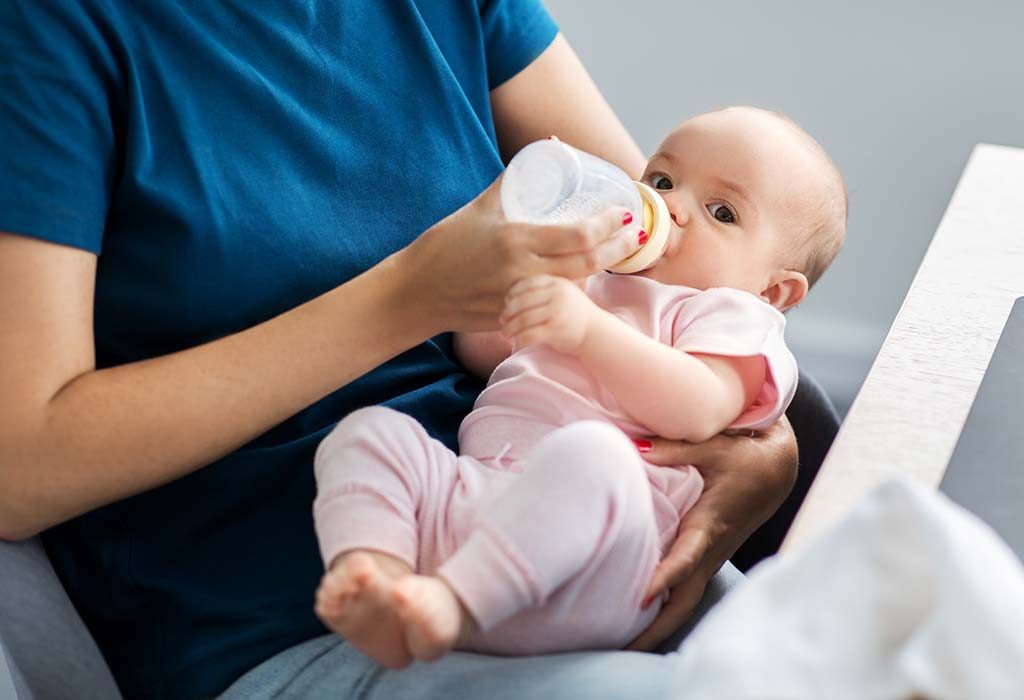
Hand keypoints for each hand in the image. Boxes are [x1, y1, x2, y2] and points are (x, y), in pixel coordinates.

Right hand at [392, 175, 640, 333]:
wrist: (416, 292)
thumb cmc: (444, 245)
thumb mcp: (478, 208)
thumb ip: (511, 181)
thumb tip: (543, 148)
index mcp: (515, 241)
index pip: (577, 236)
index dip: (607, 226)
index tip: (623, 213)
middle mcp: (522, 271)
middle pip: (587, 264)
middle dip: (618, 249)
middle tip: (635, 233)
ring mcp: (520, 297)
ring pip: (575, 285)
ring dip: (598, 269)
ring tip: (616, 251)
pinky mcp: (515, 315)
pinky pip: (552, 300)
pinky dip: (571, 287)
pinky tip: (584, 276)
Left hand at [499, 275, 597, 353]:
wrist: (597, 332)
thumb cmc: (574, 314)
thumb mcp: (563, 293)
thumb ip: (543, 289)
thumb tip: (508, 296)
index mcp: (557, 282)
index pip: (526, 284)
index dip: (512, 293)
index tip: (507, 303)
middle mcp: (557, 294)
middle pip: (521, 301)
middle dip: (508, 312)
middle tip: (502, 320)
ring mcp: (557, 312)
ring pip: (523, 319)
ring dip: (510, 327)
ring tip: (505, 332)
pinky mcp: (556, 330)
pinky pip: (529, 334)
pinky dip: (519, 338)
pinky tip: (517, 341)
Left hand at [625, 415, 798, 650]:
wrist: (778, 468)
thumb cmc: (747, 457)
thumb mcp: (715, 447)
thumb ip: (673, 448)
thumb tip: (632, 445)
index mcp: (710, 526)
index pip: (685, 559)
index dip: (663, 577)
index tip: (640, 596)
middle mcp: (710, 550)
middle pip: (683, 601)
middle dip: (656, 629)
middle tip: (623, 650)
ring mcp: (709, 558)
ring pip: (683, 601)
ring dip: (657, 625)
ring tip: (623, 645)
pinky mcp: (706, 556)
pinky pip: (684, 590)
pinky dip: (664, 607)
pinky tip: (636, 616)